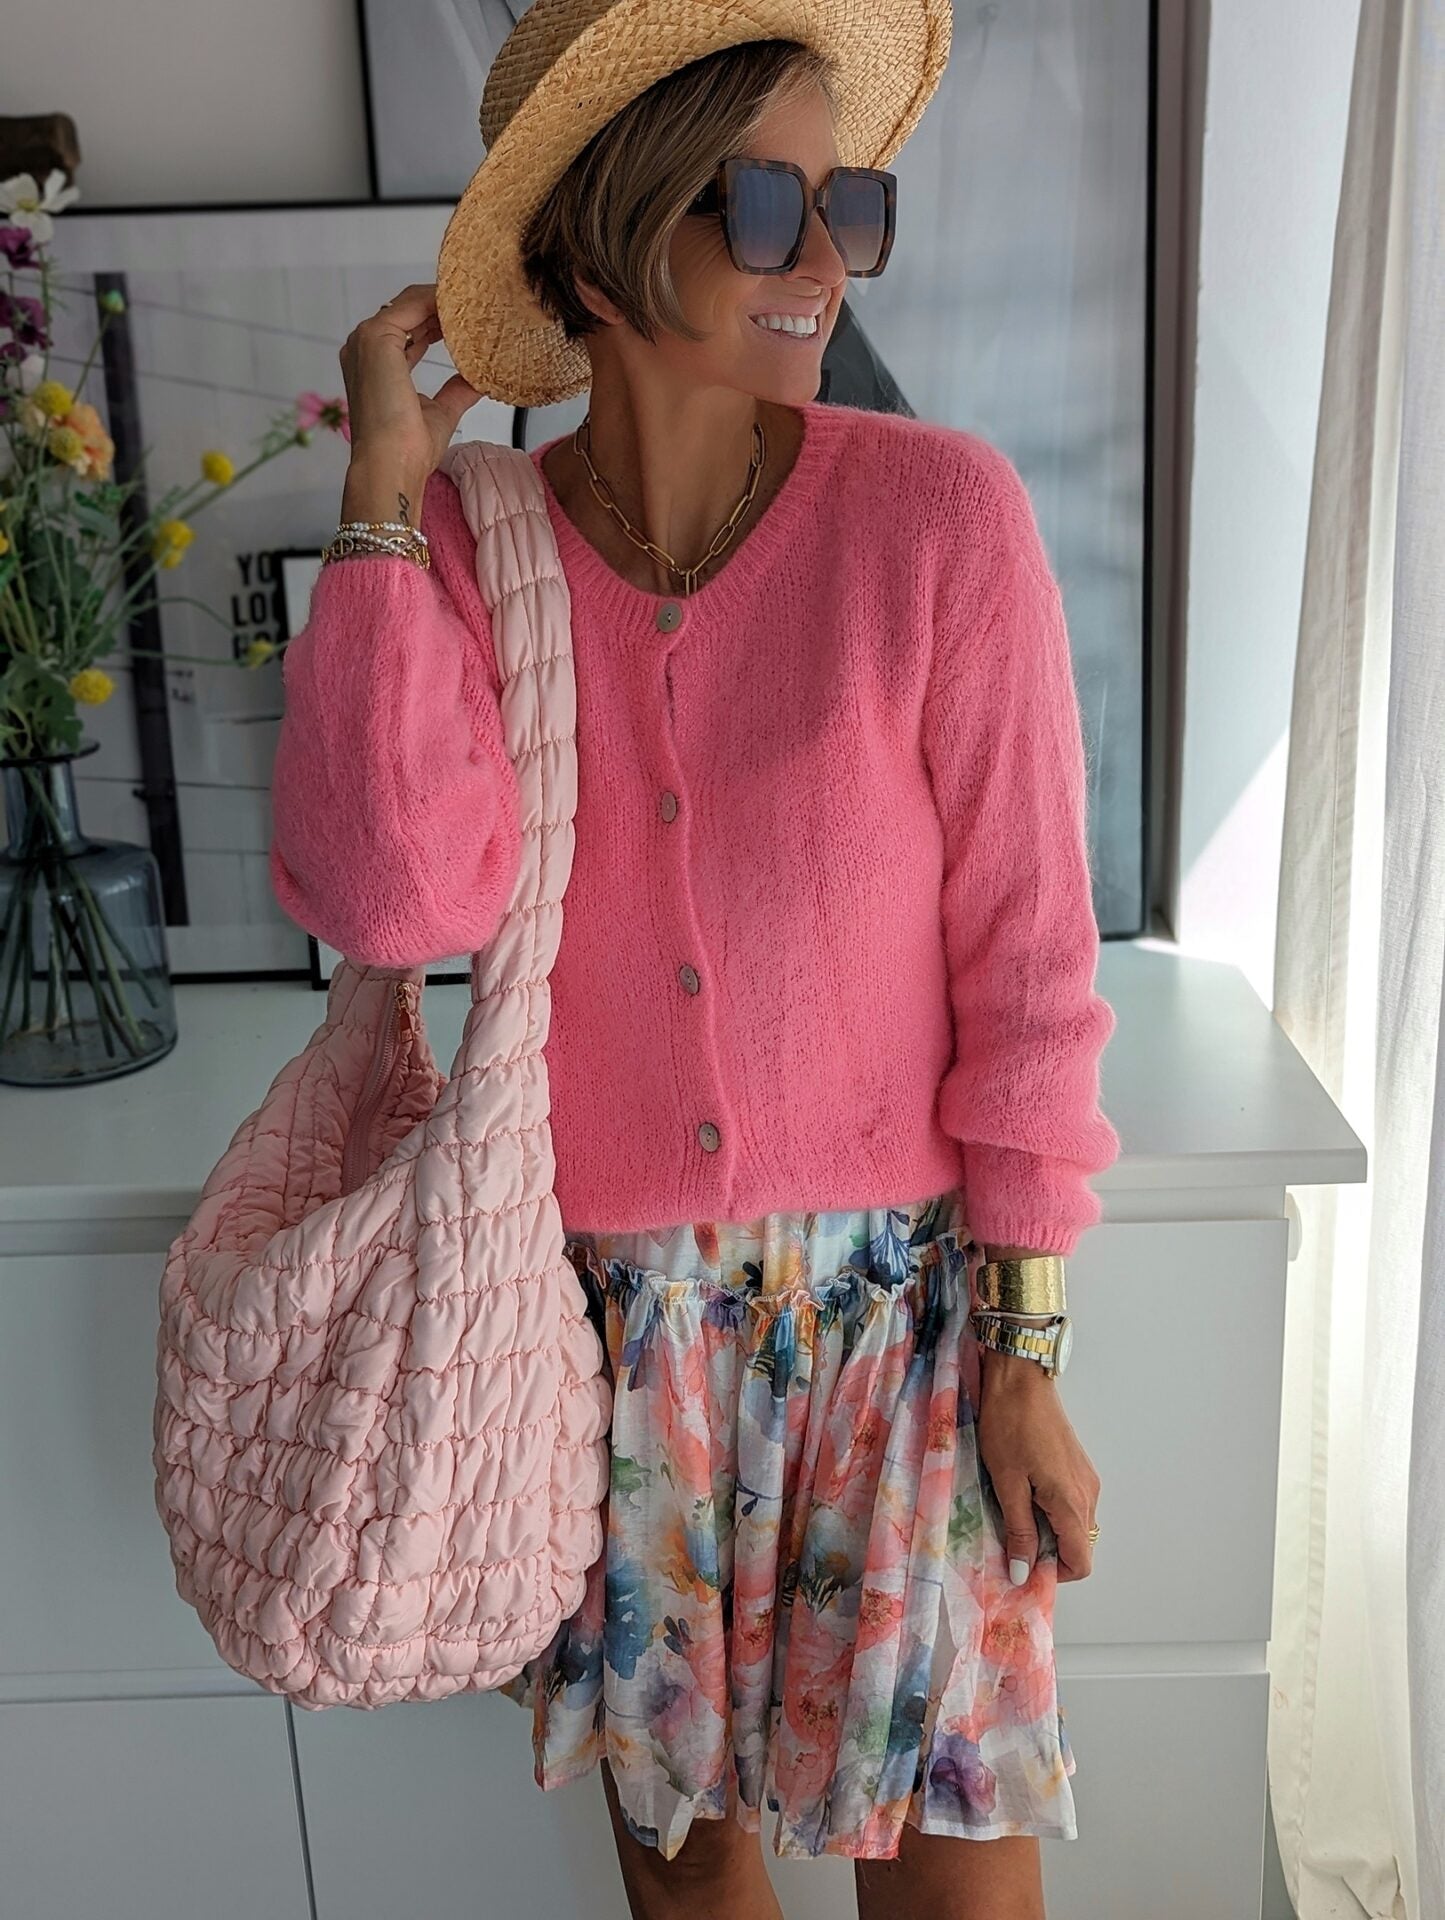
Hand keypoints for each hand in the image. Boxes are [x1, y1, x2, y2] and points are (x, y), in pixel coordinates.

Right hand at [338, 282, 481, 500]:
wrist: (390, 465)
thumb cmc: (407, 449)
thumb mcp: (440, 412)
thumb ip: (456, 390)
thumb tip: (479, 380)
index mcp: (374, 364)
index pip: (407, 328)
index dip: (437, 320)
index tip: (468, 320)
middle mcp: (365, 347)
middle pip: (408, 311)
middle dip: (442, 307)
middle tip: (478, 307)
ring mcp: (368, 339)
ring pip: (410, 304)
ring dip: (443, 302)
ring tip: (477, 305)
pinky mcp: (377, 337)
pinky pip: (412, 305)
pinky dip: (439, 302)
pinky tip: (464, 308)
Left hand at [975, 1350, 1099, 1585]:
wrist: (1020, 1377)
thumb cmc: (1009, 1424)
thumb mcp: (1006, 1482)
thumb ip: (1018, 1530)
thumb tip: (1024, 1572)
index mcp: (1072, 1502)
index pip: (1082, 1563)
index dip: (1054, 1574)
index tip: (1023, 1567)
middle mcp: (1088, 1493)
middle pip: (1078, 1545)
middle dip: (1047, 1552)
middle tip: (1010, 1539)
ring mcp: (1086, 1478)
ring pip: (1074, 1524)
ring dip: (1047, 1529)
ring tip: (1012, 1510)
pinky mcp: (1077, 1465)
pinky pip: (1070, 1503)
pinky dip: (1050, 1510)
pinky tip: (1022, 1491)